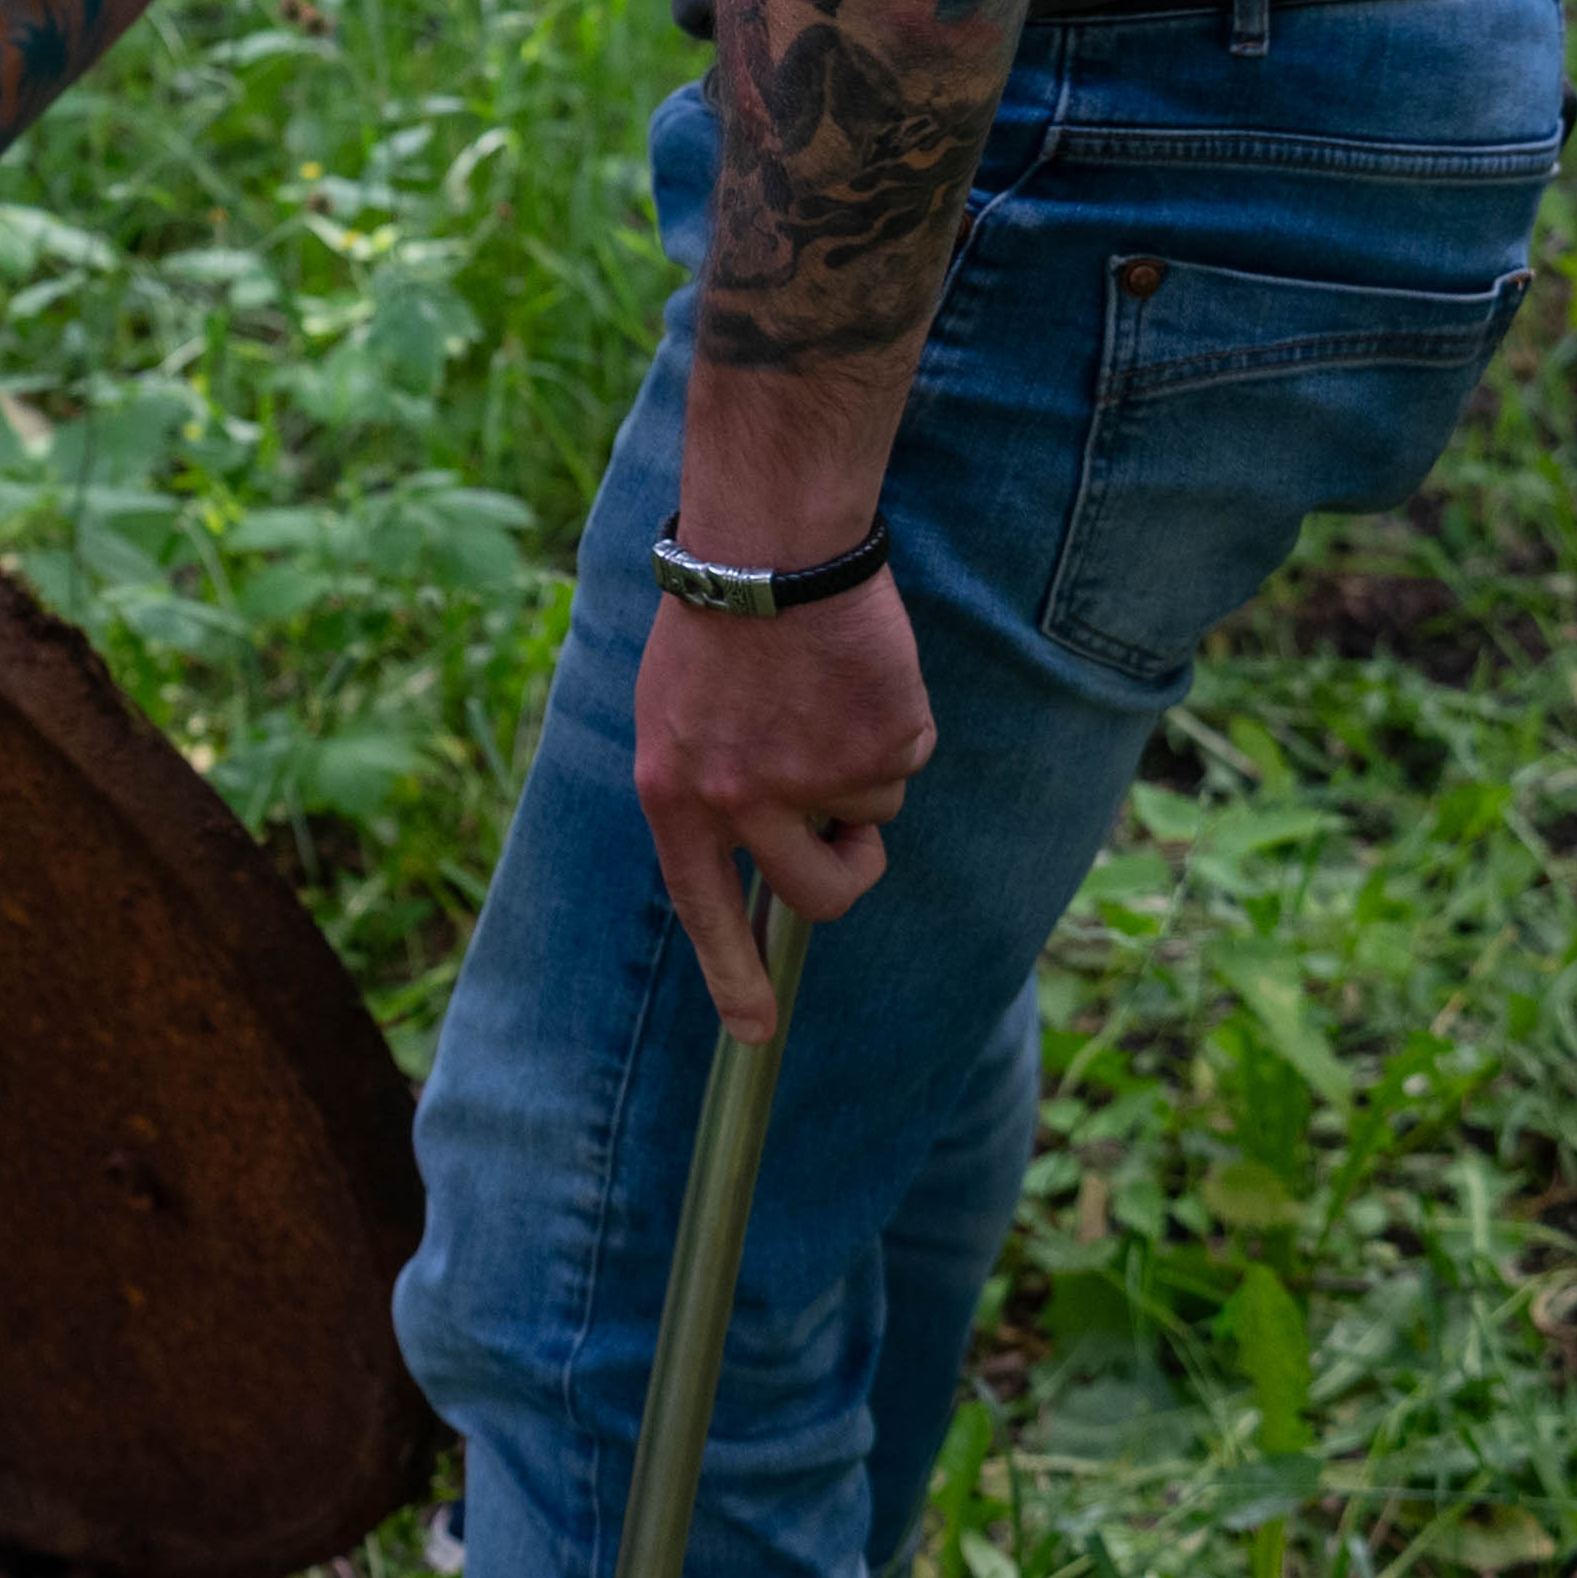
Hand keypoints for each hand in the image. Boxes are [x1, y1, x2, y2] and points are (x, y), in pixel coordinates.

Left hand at [630, 572, 933, 1035]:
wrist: (771, 546)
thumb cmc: (717, 623)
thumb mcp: (672, 717)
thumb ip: (706, 792)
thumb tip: (752, 860)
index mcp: (675, 794)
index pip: (704, 909)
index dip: (733, 976)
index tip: (753, 1032)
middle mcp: (741, 802)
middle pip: (818, 895)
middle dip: (847, 874)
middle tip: (853, 840)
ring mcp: (815, 780)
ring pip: (869, 819)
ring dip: (862, 771)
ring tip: (824, 696)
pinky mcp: (883, 750)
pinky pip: (904, 766)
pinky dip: (892, 727)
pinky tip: (855, 674)